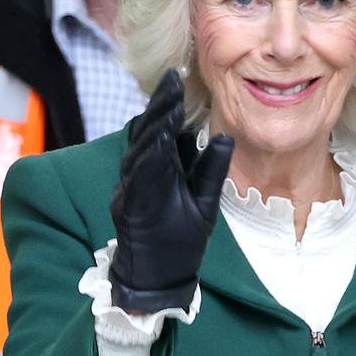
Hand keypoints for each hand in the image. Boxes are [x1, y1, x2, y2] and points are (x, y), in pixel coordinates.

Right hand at [109, 69, 233, 312]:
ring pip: (141, 150)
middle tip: (172, 79)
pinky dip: (147, 158)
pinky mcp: (129, 206)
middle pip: (149, 132)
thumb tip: (225, 136)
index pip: (163, 130)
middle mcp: (142, 174)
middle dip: (160, 105)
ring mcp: (132, 189)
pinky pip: (138, 178)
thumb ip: (211, 170)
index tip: (179, 78)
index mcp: (160, 170)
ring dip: (154, 126)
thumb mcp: (204, 201)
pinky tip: (159, 141)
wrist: (161, 277)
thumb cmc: (179, 241)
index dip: (168, 104)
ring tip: (168, 103)